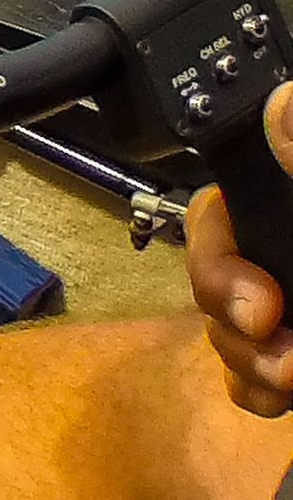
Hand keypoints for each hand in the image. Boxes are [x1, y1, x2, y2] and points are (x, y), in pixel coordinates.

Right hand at [188, 77, 292, 416]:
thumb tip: (280, 100)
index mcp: (291, 203)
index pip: (226, 199)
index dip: (221, 247)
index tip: (263, 306)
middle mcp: (288, 247)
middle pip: (214, 259)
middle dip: (228, 309)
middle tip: (278, 341)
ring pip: (225, 320)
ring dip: (247, 362)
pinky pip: (248, 371)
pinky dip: (255, 390)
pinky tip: (282, 399)